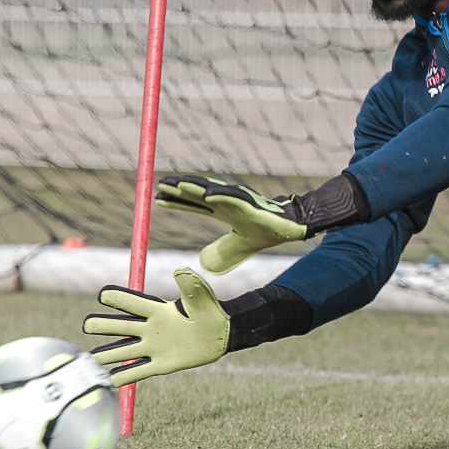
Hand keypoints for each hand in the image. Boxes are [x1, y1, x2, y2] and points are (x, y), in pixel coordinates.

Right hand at [82, 268, 229, 385]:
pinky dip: (123, 376)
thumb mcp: (202, 297)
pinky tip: (110, 379)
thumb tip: (181, 270)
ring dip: (107, 354)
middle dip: (103, 325)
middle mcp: (150, 328)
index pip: (131, 303)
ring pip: (123, 351)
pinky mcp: (161, 364)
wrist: (221, 334)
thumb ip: (191, 285)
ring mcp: (153, 347)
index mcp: (157, 311)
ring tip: (93, 358)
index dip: (117, 298)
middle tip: (89, 325)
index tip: (104, 295)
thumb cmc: (210, 311)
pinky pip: (137, 371)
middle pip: (119, 327)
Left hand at [156, 174, 308, 274]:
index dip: (177, 201)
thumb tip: (203, 263)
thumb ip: (223, 251)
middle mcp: (228, 202)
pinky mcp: (251, 203)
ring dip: (193, 187)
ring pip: (211, 190)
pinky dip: (219, 194)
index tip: (158, 200)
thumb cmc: (267, 232)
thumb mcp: (238, 246)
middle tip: (158, 185)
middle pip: (198, 193)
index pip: (195, 203)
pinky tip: (205, 195)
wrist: (291, 228)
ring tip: (176, 185)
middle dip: (177, 189)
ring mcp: (238, 200)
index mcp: (223, 210)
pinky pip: (233, 197)